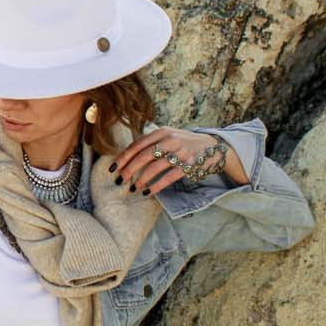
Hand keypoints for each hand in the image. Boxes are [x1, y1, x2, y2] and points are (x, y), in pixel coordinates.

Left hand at [111, 124, 245, 192]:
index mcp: (162, 132)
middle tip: (120, 180)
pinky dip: (156, 186)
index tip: (113, 168)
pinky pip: (168, 177)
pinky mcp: (188, 165)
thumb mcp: (168, 136)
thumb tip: (127, 155)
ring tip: (133, 188)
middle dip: (129, 169)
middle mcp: (170, 140)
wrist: (213, 147)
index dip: (124, 157)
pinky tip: (148, 192)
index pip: (137, 144)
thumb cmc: (184, 143)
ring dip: (141, 179)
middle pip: (143, 156)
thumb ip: (151, 142)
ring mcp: (180, 152)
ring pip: (155, 167)